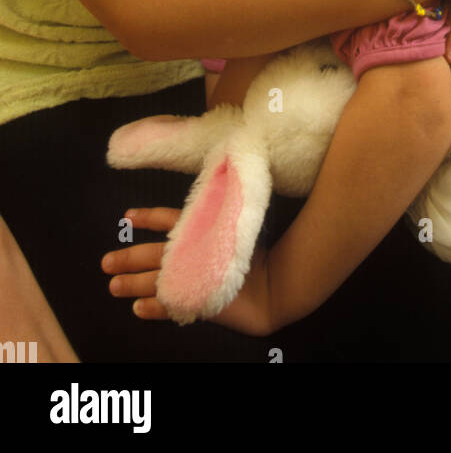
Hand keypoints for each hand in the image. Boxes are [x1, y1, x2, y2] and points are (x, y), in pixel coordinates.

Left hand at [103, 207, 273, 335]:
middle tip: (105, 263)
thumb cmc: (255, 256)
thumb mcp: (234, 229)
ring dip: (132, 283)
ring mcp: (195, 280)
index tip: (127, 216)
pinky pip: (169, 306)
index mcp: (204, 231)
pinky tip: (137, 310)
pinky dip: (152, 308)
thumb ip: (215, 219)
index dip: (148, 217)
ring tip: (113, 286)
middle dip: (128, 257)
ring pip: (156, 280)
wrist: (274, 288)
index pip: (170, 219)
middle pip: (154, 253)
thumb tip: (195, 212)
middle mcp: (195, 254)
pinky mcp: (198, 303)